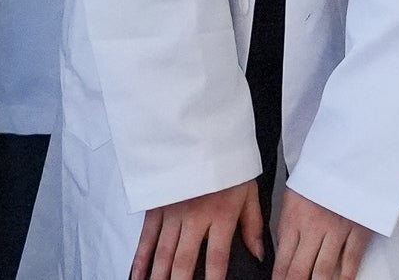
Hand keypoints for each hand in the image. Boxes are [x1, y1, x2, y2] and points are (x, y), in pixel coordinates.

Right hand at [130, 177, 265, 279]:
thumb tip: (259, 254)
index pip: (217, 259)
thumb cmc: (229, 164)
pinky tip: (139, 275)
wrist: (205, 133)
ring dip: (159, 276)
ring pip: (163, 253)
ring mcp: (173, 212)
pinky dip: (141, 258)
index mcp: (221, 216)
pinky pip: (147, 237)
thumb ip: (252, 226)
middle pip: (184, 261)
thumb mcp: (249, 193)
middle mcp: (195, 218)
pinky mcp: (157, 205)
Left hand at [268, 184, 371, 279]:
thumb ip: (286, 229)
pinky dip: (345, 277)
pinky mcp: (358, 229)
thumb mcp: (291, 199)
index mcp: (294, 220)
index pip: (282, 262)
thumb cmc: (318, 177)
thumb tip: (280, 257)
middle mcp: (313, 228)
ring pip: (323, 271)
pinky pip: (351, 260)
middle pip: (299, 271)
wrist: (347, 155)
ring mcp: (336, 229)